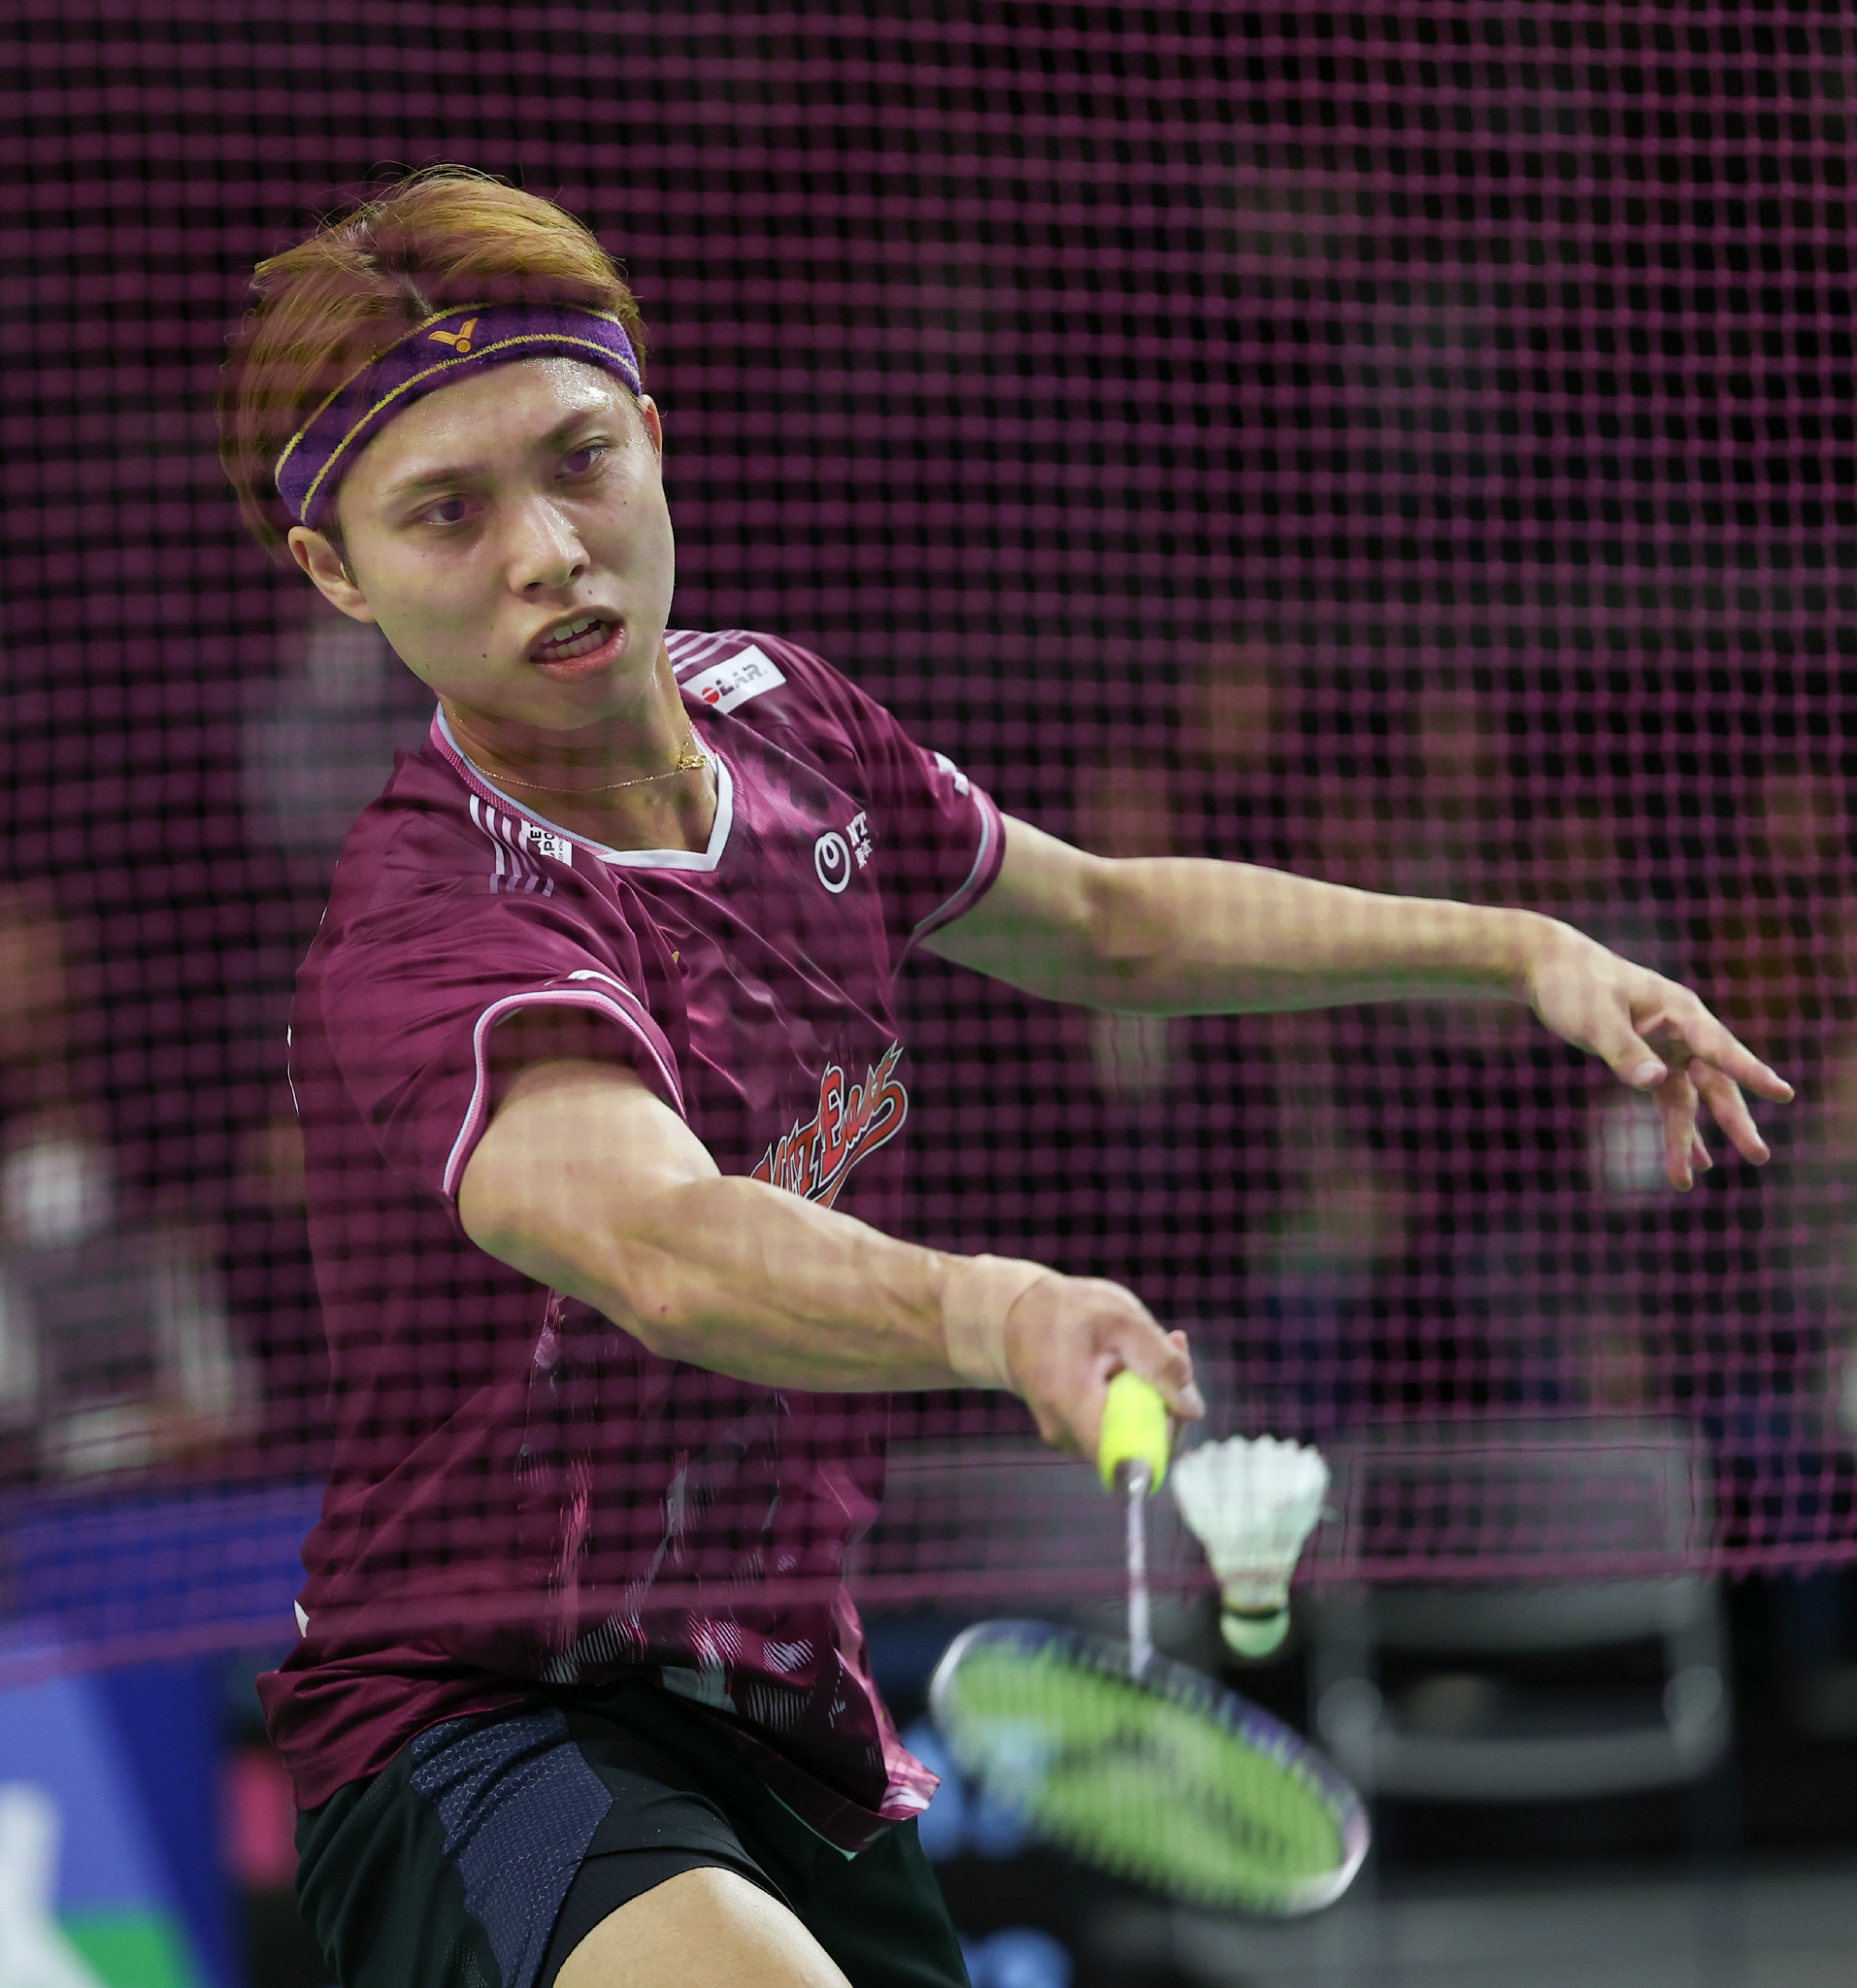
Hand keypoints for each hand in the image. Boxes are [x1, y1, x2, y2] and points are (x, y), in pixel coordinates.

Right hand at [999, 1274, 1205, 1458]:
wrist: (1013, 1318)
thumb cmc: (1065, 1312)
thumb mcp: (1120, 1319)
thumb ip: (1159, 1361)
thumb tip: (1193, 1409)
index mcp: (1073, 1407)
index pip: (1135, 1456)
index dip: (1168, 1431)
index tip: (1175, 1391)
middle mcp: (1068, 1436)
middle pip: (1140, 1449)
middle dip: (1168, 1403)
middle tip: (1172, 1347)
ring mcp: (1070, 1440)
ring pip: (1133, 1437)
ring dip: (1152, 1397)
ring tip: (1144, 1347)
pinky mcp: (1076, 1435)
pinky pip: (1119, 1429)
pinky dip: (1134, 1399)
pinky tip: (1129, 1362)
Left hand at [1520, 917, 1792, 1189]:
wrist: (1549, 968)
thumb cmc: (1574, 986)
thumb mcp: (1595, 1017)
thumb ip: (1624, 1050)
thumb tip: (1655, 1083)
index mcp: (1680, 1011)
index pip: (1720, 1047)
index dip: (1751, 1072)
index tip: (1782, 1094)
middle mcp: (1682, 1032)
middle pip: (1715, 1082)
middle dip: (1733, 1120)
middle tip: (1758, 1155)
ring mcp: (1667, 1048)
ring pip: (1690, 1099)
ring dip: (1687, 1138)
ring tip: (1687, 1180)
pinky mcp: (1647, 1061)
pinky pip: (1670, 1101)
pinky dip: (1677, 1128)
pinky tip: (1690, 1162)